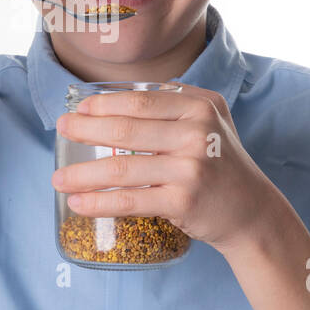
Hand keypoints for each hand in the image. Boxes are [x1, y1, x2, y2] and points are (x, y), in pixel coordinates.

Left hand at [51, 82, 290, 256]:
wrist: (252, 210)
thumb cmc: (220, 163)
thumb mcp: (209, 120)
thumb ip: (174, 103)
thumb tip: (118, 98)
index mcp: (200, 106)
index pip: (141, 101)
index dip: (104, 104)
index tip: (79, 110)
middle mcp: (198, 132)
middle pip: (126, 129)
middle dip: (85, 130)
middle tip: (60, 131)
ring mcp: (191, 167)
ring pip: (122, 169)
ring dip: (83, 174)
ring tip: (58, 178)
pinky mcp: (184, 201)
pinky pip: (130, 200)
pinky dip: (99, 203)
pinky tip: (78, 203)